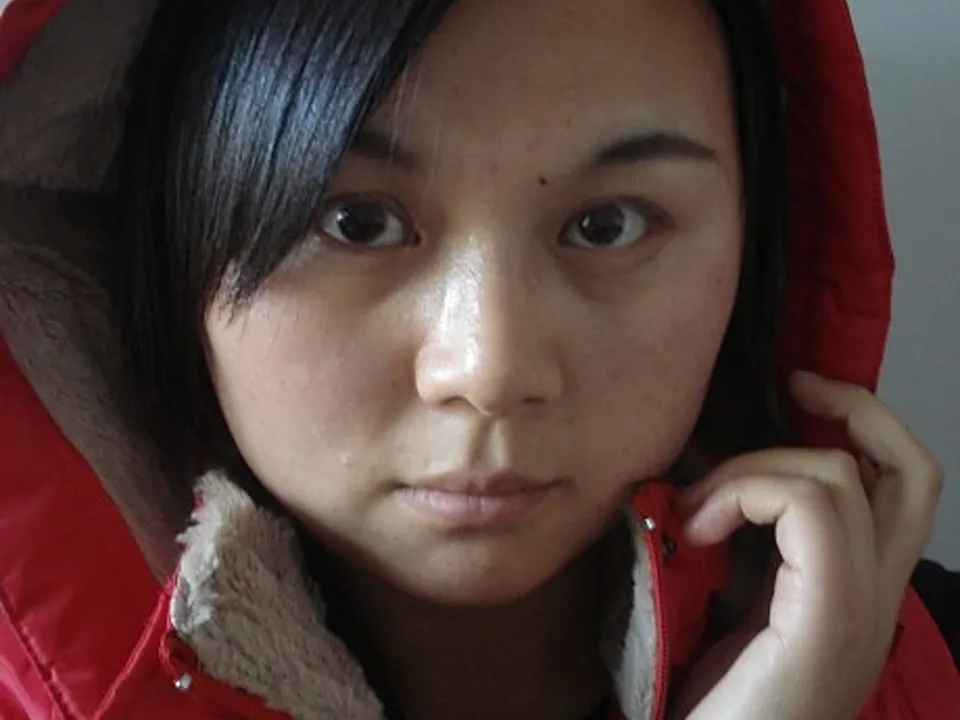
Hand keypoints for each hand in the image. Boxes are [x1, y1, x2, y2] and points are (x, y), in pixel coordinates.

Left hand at [672, 372, 942, 719]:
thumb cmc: (714, 705)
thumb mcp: (735, 613)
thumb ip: (746, 555)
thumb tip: (701, 484)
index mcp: (857, 594)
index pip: (902, 490)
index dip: (864, 425)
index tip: (799, 394)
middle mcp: (877, 599)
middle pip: (913, 471)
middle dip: (858, 408)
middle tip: (796, 385)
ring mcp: (860, 610)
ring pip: (842, 478)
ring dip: (755, 467)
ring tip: (699, 510)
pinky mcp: (827, 620)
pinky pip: (811, 509)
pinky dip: (746, 492)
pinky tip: (699, 525)